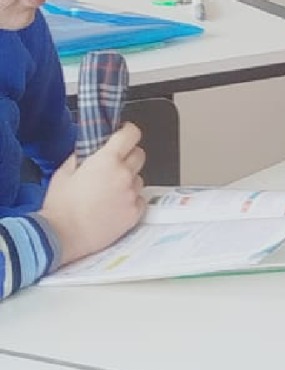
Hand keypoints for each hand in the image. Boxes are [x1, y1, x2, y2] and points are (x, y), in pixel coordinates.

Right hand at [41, 121, 145, 265]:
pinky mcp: (134, 214)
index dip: (127, 132)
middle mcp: (124, 174)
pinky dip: (131, 200)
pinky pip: (140, 199)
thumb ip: (81, 155)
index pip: (131, 133)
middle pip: (139, 154)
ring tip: (110, 192)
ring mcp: (131, 195)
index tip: (123, 135)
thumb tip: (91, 150)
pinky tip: (115, 206)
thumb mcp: (64, 172)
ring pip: (139, 178)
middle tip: (114, 166)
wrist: (60, 237)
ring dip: (129, 180)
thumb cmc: (59, 207)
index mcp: (107, 160)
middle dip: (128, 156)